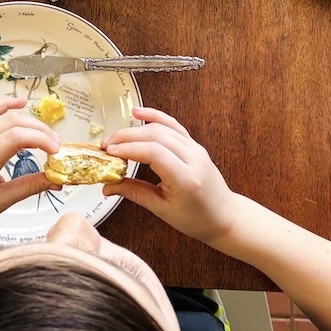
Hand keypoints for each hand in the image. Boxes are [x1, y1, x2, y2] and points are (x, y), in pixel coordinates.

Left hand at [0, 98, 60, 236]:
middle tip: (56, 146)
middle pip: (13, 123)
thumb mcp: (1, 201)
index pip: (16, 137)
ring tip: (46, 132)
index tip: (56, 152)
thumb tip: (56, 179)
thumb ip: (30, 186)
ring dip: (27, 121)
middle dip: (39, 131)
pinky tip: (21, 104)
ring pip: (3, 117)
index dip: (41, 140)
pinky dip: (5, 106)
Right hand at [102, 107, 236, 245]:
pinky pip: (173, 125)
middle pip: (156, 136)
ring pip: (162, 128)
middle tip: (106, 146)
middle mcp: (194, 159)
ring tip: (115, 137)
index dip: (129, 148)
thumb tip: (108, 186)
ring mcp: (195, 149)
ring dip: (135, 129)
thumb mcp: (162, 210)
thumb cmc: (197, 218)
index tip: (109, 153)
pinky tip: (138, 113)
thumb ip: (134, 193)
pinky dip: (155, 116)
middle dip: (126, 137)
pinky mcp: (193, 144)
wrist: (224, 216)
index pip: (154, 153)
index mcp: (186, 179)